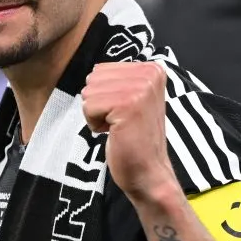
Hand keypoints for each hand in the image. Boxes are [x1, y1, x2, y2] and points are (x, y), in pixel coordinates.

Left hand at [82, 61, 175, 201]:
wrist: (148, 171)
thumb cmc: (135, 138)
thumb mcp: (133, 98)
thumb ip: (119, 80)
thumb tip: (94, 71)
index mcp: (152, 69)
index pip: (101, 69)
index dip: (105, 94)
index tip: (124, 112)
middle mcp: (149, 74)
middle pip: (94, 78)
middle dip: (98, 102)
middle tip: (120, 121)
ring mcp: (139, 88)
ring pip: (89, 92)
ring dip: (96, 113)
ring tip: (118, 127)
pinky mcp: (127, 105)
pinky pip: (88, 106)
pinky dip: (94, 123)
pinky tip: (114, 133)